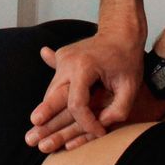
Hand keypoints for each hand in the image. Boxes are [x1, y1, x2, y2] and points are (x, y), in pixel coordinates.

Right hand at [26, 34, 146, 150]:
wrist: (120, 32)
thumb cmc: (127, 59)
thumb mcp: (131, 86)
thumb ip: (119, 108)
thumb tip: (103, 124)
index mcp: (84, 66)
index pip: (77, 104)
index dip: (86, 123)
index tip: (99, 132)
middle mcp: (68, 62)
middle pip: (54, 96)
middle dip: (46, 115)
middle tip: (33, 131)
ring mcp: (62, 59)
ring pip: (52, 91)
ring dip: (47, 110)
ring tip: (36, 127)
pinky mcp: (61, 59)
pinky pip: (56, 84)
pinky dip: (53, 99)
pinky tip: (43, 114)